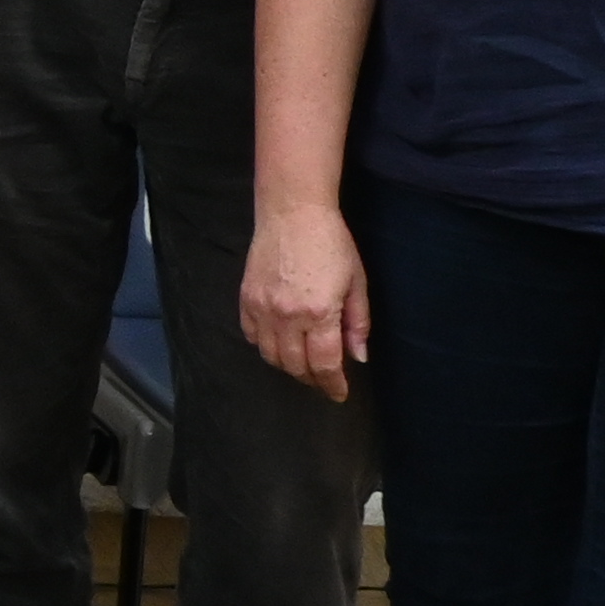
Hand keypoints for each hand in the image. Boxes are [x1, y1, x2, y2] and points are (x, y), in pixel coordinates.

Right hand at [239, 201, 366, 400]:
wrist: (293, 211)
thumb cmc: (332, 242)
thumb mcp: (356, 282)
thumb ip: (357, 323)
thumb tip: (358, 356)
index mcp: (319, 312)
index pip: (325, 364)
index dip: (333, 384)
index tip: (339, 394)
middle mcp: (287, 316)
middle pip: (296, 365)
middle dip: (312, 378)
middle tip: (324, 377)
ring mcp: (262, 308)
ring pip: (271, 356)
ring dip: (289, 366)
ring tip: (303, 362)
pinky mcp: (246, 299)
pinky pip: (251, 336)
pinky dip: (265, 346)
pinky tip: (279, 342)